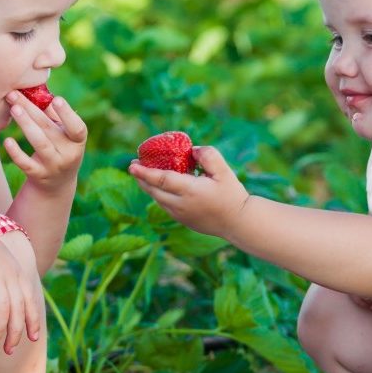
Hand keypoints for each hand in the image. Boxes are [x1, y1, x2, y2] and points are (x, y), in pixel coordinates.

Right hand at [0, 217, 42, 354]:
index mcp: (16, 272)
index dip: (32, 320)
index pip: (30, 301)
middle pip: (17, 310)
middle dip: (15, 333)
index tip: (33, 338)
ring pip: (2, 310)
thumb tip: (10, 302)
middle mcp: (9, 274)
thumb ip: (7, 280)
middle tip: (9, 351)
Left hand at [3, 92, 86, 193]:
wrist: (56, 185)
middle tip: (14, 94)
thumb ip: (54, 114)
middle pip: (49, 129)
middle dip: (31, 109)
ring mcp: (54, 166)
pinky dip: (16, 152)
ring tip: (13, 108)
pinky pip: (26, 164)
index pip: (78, 128)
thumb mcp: (62, 134)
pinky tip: (7, 140)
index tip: (56, 99)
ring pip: (39, 143)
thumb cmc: (59, 148)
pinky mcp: (38, 176)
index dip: (68, 115)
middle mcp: (68, 155)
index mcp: (77, 142)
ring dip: (26, 124)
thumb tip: (38, 89)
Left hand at [128, 145, 248, 238]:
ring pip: (157, 199)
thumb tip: (191, 150)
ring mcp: (180, 215)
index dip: (145, 172)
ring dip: (148, 187)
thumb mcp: (224, 171)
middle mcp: (180, 205)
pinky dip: (158, 194)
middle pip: (153, 190)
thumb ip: (208, 156)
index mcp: (190, 191)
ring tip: (143, 174)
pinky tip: (159, 187)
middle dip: (141, 178)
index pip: (161, 180)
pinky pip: (165, 205)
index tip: (132, 165)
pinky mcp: (182, 221)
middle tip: (134, 165)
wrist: (239, 222)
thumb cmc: (232, 194)